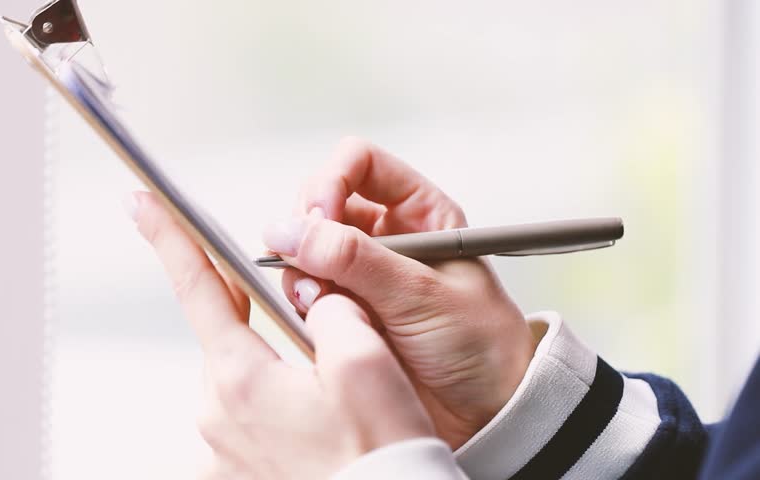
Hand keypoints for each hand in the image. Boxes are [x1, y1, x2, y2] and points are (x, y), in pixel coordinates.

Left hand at [130, 191, 435, 478]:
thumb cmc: (379, 459)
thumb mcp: (367, 362)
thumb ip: (333, 309)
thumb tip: (316, 297)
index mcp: (243, 380)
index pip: (198, 288)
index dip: (171, 238)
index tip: (145, 206)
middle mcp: (220, 415)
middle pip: (230, 334)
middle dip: (263, 318)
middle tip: (313, 332)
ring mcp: (226, 448)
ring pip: (245, 374)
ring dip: (278, 365)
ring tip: (330, 392)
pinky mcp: (241, 469)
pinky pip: (252, 415)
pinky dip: (278, 403)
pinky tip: (316, 419)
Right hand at [263, 137, 536, 448]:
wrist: (486, 414)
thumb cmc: (480, 346)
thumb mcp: (421, 295)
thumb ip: (354, 259)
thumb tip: (289, 231)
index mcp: (419, 213)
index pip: (359, 164)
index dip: (332, 181)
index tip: (320, 217)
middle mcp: (384, 236)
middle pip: (319, 201)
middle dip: (306, 230)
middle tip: (311, 266)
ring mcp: (359, 273)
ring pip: (303, 247)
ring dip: (301, 272)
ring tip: (324, 305)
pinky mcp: (343, 310)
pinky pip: (302, 290)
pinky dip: (302, 304)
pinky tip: (324, 324)